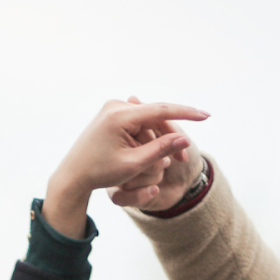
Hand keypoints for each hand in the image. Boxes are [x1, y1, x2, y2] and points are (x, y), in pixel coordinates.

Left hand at [44, 100, 207, 237]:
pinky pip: (138, 122)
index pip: (161, 110)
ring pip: (148, 120)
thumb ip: (160, 150)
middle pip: (155, 115)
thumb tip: (184, 139)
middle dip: (172, 135)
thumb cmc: (100, 172)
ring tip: (169, 162)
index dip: (186, 114)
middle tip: (185, 158)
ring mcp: (112, 108)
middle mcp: (115, 105)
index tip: (206, 116)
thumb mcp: (133, 164)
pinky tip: (154, 151)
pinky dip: (148, 136)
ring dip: (159, 138)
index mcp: (120, 116)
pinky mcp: (112, 114)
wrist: (73, 174)